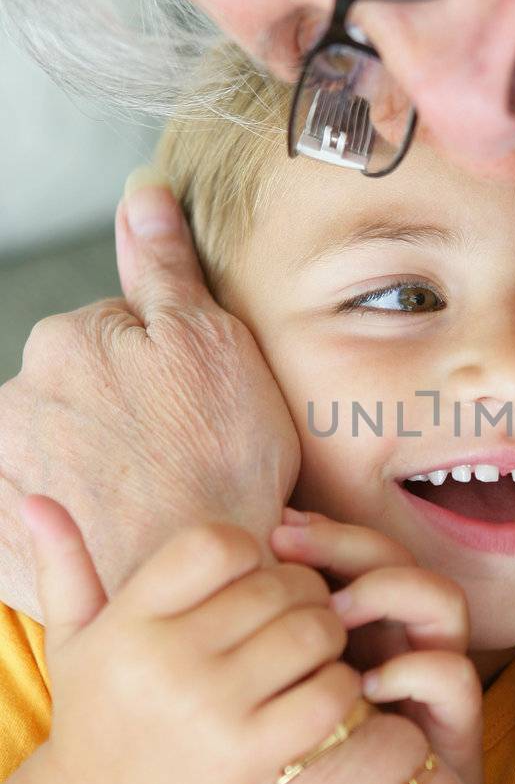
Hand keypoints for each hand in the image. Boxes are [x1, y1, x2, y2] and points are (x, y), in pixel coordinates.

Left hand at [0, 177, 299, 617]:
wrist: (204, 586)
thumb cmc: (223, 467)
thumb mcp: (215, 345)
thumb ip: (166, 271)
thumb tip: (141, 196)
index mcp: (66, 341)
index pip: (111, 330)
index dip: (165, 367)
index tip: (197, 408)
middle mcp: (15, 402)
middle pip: (75, 391)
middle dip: (118, 415)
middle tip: (179, 459)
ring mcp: (3, 476)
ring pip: (54, 452)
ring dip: (89, 469)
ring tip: (149, 505)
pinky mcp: (2, 545)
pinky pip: (29, 518)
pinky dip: (63, 522)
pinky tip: (112, 536)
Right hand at [23, 497, 360, 783]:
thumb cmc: (98, 718)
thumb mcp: (72, 642)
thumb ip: (65, 567)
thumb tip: (37, 500)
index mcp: (131, 622)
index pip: (214, 544)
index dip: (248, 548)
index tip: (248, 575)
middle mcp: (169, 660)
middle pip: (277, 585)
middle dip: (301, 590)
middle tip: (296, 610)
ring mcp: (214, 710)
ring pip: (313, 632)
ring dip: (327, 631)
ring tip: (311, 646)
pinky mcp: (254, 756)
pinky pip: (330, 693)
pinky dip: (340, 684)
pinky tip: (320, 689)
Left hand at [272, 509, 483, 783]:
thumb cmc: (300, 780)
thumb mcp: (268, 705)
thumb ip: (256, 652)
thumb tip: (211, 595)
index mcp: (365, 627)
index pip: (360, 550)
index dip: (325, 533)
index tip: (275, 530)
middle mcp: (407, 641)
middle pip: (399, 558)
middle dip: (347, 544)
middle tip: (290, 550)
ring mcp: (437, 679)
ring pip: (443, 599)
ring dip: (388, 593)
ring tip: (333, 616)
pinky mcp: (458, 728)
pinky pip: (455, 675)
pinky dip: (415, 669)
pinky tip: (366, 686)